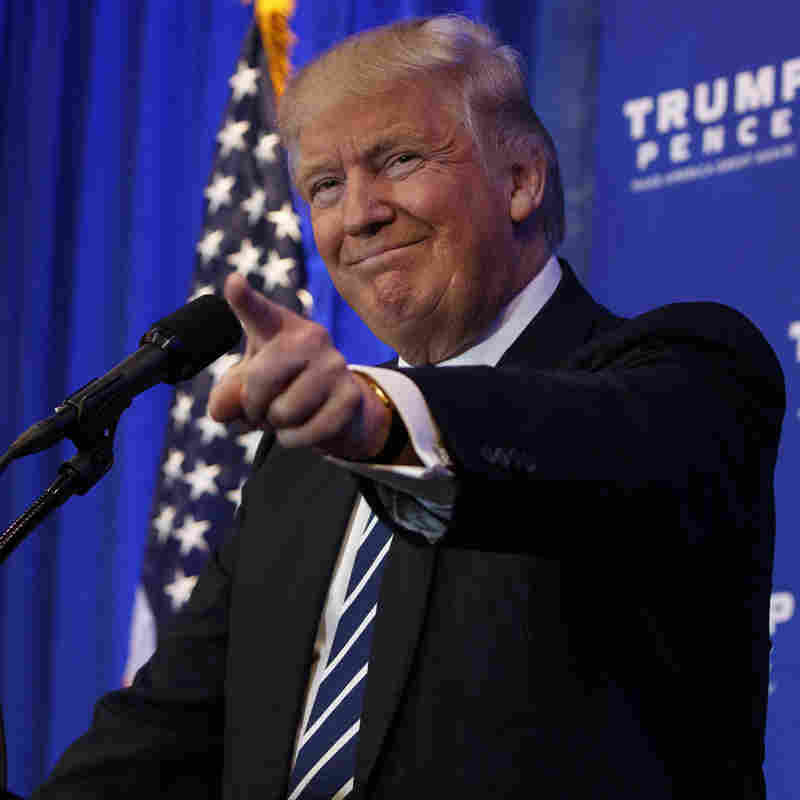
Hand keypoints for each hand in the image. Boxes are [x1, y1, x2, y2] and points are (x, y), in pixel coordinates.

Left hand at [208, 274, 391, 459]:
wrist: (335, 408)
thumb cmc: (282, 388)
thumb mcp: (247, 387)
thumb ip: (226, 395)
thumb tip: (224, 410)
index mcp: (279, 327)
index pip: (257, 312)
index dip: (243, 299)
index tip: (234, 283)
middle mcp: (310, 337)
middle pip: (259, 381)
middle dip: (252, 407)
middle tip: (262, 409)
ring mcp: (335, 365)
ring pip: (283, 412)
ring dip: (276, 426)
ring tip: (285, 416)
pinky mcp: (350, 397)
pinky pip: (306, 433)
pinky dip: (294, 440)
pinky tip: (301, 429)